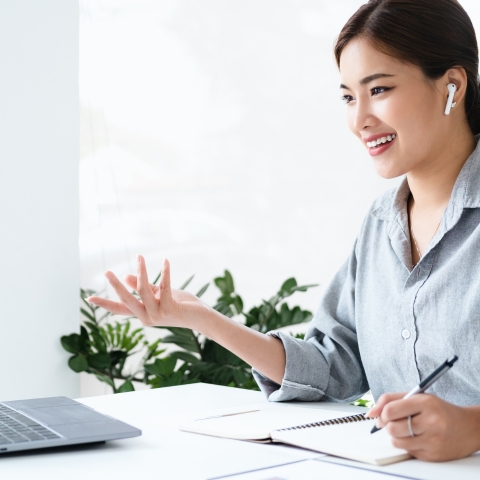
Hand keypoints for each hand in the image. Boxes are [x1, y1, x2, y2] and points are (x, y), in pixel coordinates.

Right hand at [87, 256, 210, 329]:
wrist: (201, 317)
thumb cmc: (180, 305)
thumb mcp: (159, 295)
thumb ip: (143, 287)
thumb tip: (126, 275)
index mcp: (142, 314)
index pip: (120, 308)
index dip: (104, 303)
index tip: (88, 298)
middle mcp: (147, 317)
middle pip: (127, 300)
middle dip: (116, 285)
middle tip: (107, 272)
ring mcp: (158, 314)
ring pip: (144, 290)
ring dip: (142, 271)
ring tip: (140, 256)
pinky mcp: (170, 309)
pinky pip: (165, 287)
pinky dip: (165, 272)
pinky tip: (165, 261)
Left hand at [367, 392, 479, 460]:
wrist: (468, 428)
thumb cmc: (438, 409)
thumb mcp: (417, 396)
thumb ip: (391, 400)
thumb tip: (370, 413)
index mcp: (425, 403)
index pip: (391, 410)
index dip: (381, 413)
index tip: (381, 414)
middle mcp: (431, 422)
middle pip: (392, 428)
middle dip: (387, 425)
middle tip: (392, 422)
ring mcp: (433, 441)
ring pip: (397, 441)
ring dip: (395, 435)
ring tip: (405, 429)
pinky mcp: (433, 455)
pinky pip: (407, 451)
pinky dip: (406, 444)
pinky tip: (416, 437)